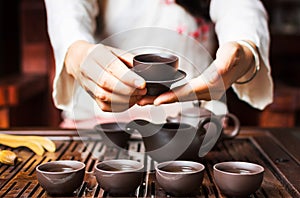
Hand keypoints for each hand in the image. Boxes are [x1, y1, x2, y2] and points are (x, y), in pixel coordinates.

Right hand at [65, 41, 146, 111]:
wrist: (78, 60)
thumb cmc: (100, 55)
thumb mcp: (114, 50)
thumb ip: (128, 59)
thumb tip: (144, 70)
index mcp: (97, 55)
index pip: (112, 67)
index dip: (128, 78)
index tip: (142, 83)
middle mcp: (89, 70)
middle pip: (107, 83)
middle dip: (128, 90)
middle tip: (142, 90)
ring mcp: (88, 85)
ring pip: (105, 97)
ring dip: (125, 100)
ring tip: (138, 96)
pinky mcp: (91, 96)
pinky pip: (104, 106)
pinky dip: (119, 107)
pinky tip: (129, 102)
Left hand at [138, 40, 256, 104]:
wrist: (243, 62)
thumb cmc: (237, 55)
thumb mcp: (235, 52)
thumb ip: (228, 59)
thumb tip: (220, 69)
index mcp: (212, 85)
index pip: (189, 93)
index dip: (172, 97)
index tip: (156, 101)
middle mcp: (205, 92)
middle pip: (179, 99)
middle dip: (159, 101)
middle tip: (139, 102)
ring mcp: (202, 93)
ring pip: (178, 98)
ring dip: (160, 100)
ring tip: (141, 100)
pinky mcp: (199, 90)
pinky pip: (181, 94)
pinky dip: (167, 96)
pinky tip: (155, 95)